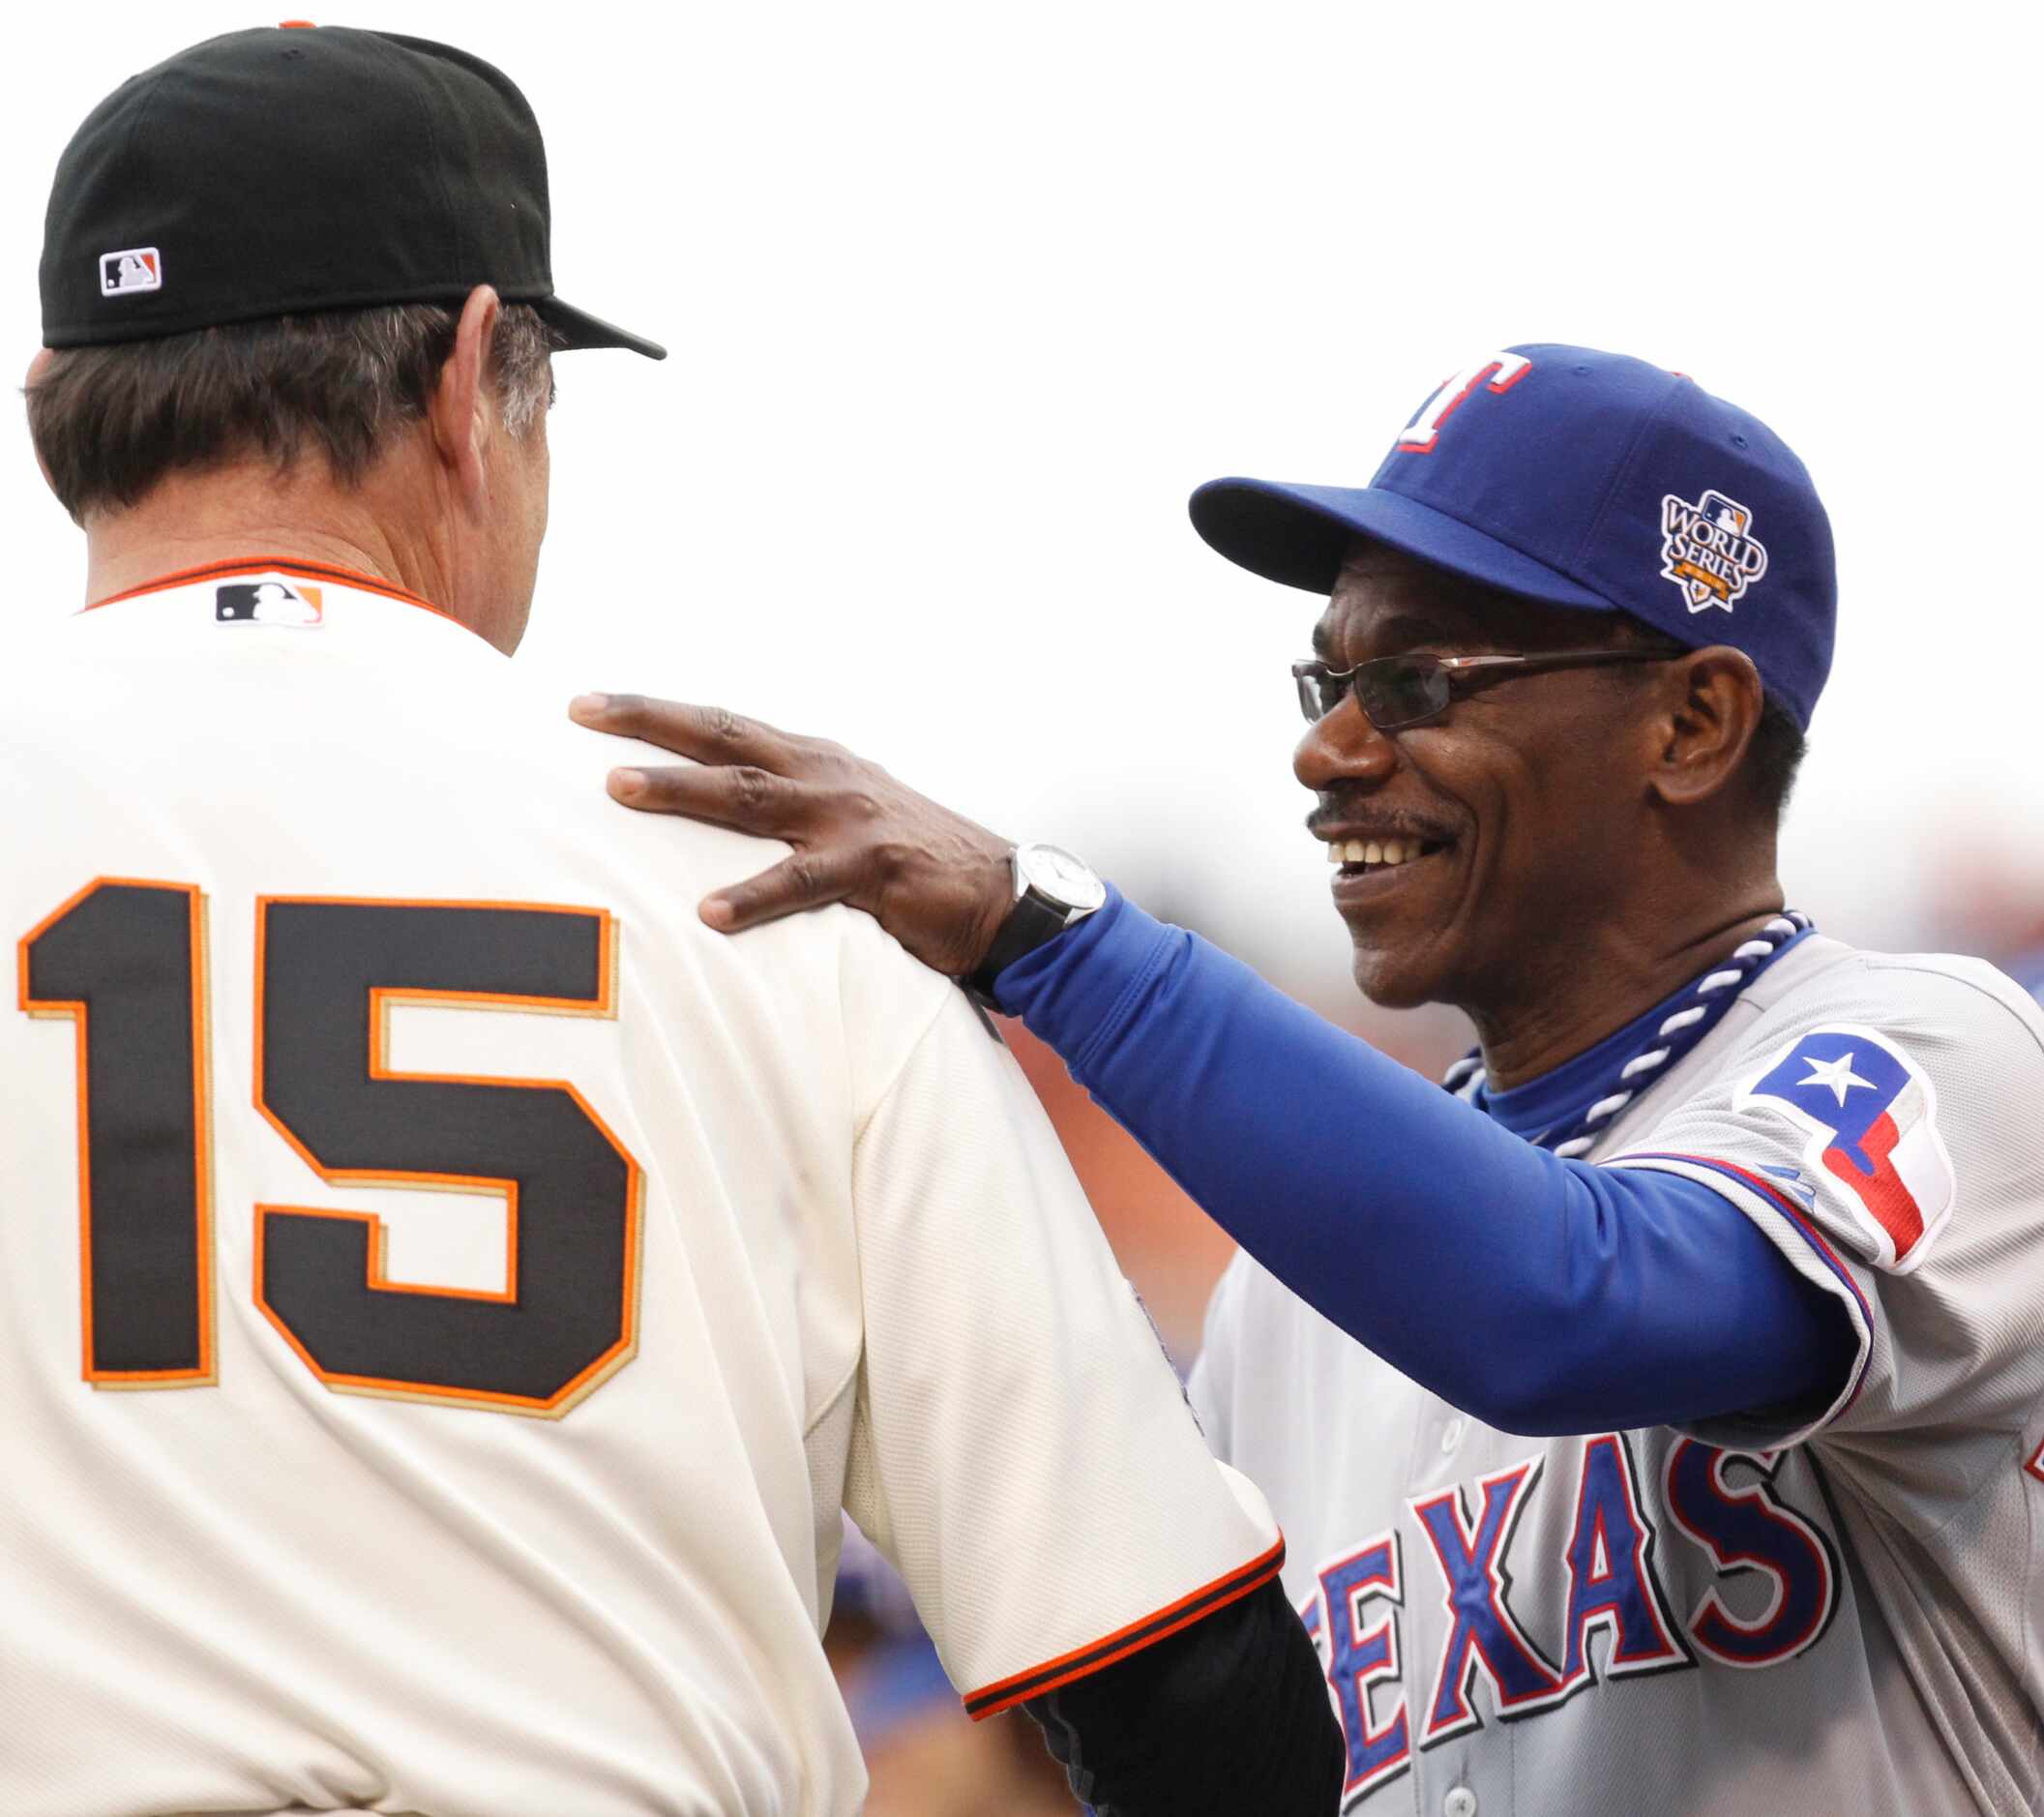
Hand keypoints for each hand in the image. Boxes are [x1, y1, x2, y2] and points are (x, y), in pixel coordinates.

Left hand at [568, 693, 1017, 977]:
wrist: (1004, 897)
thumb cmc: (916, 865)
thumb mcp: (848, 820)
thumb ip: (791, 811)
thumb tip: (724, 814)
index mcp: (816, 762)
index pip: (724, 726)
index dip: (658, 712)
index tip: (590, 704)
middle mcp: (825, 776)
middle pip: (723, 739)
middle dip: (649, 723)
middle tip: (582, 712)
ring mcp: (848, 818)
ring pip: (748, 797)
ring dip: (680, 791)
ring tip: (619, 789)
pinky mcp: (873, 869)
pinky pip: (803, 883)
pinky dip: (754, 896)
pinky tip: (710, 914)